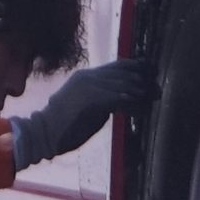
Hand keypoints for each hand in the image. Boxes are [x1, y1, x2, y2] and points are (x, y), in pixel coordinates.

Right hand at [11, 57, 157, 166]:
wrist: (42, 133)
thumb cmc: (63, 124)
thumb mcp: (86, 106)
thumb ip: (104, 100)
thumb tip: (125, 100)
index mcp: (86, 77)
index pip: (117, 66)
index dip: (136, 68)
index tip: (151, 73)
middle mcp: (87, 77)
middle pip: (122, 72)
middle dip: (143, 80)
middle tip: (157, 89)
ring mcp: (88, 87)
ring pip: (121, 84)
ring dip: (140, 91)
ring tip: (152, 96)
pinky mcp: (90, 101)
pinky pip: (115, 98)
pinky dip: (129, 101)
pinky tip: (138, 105)